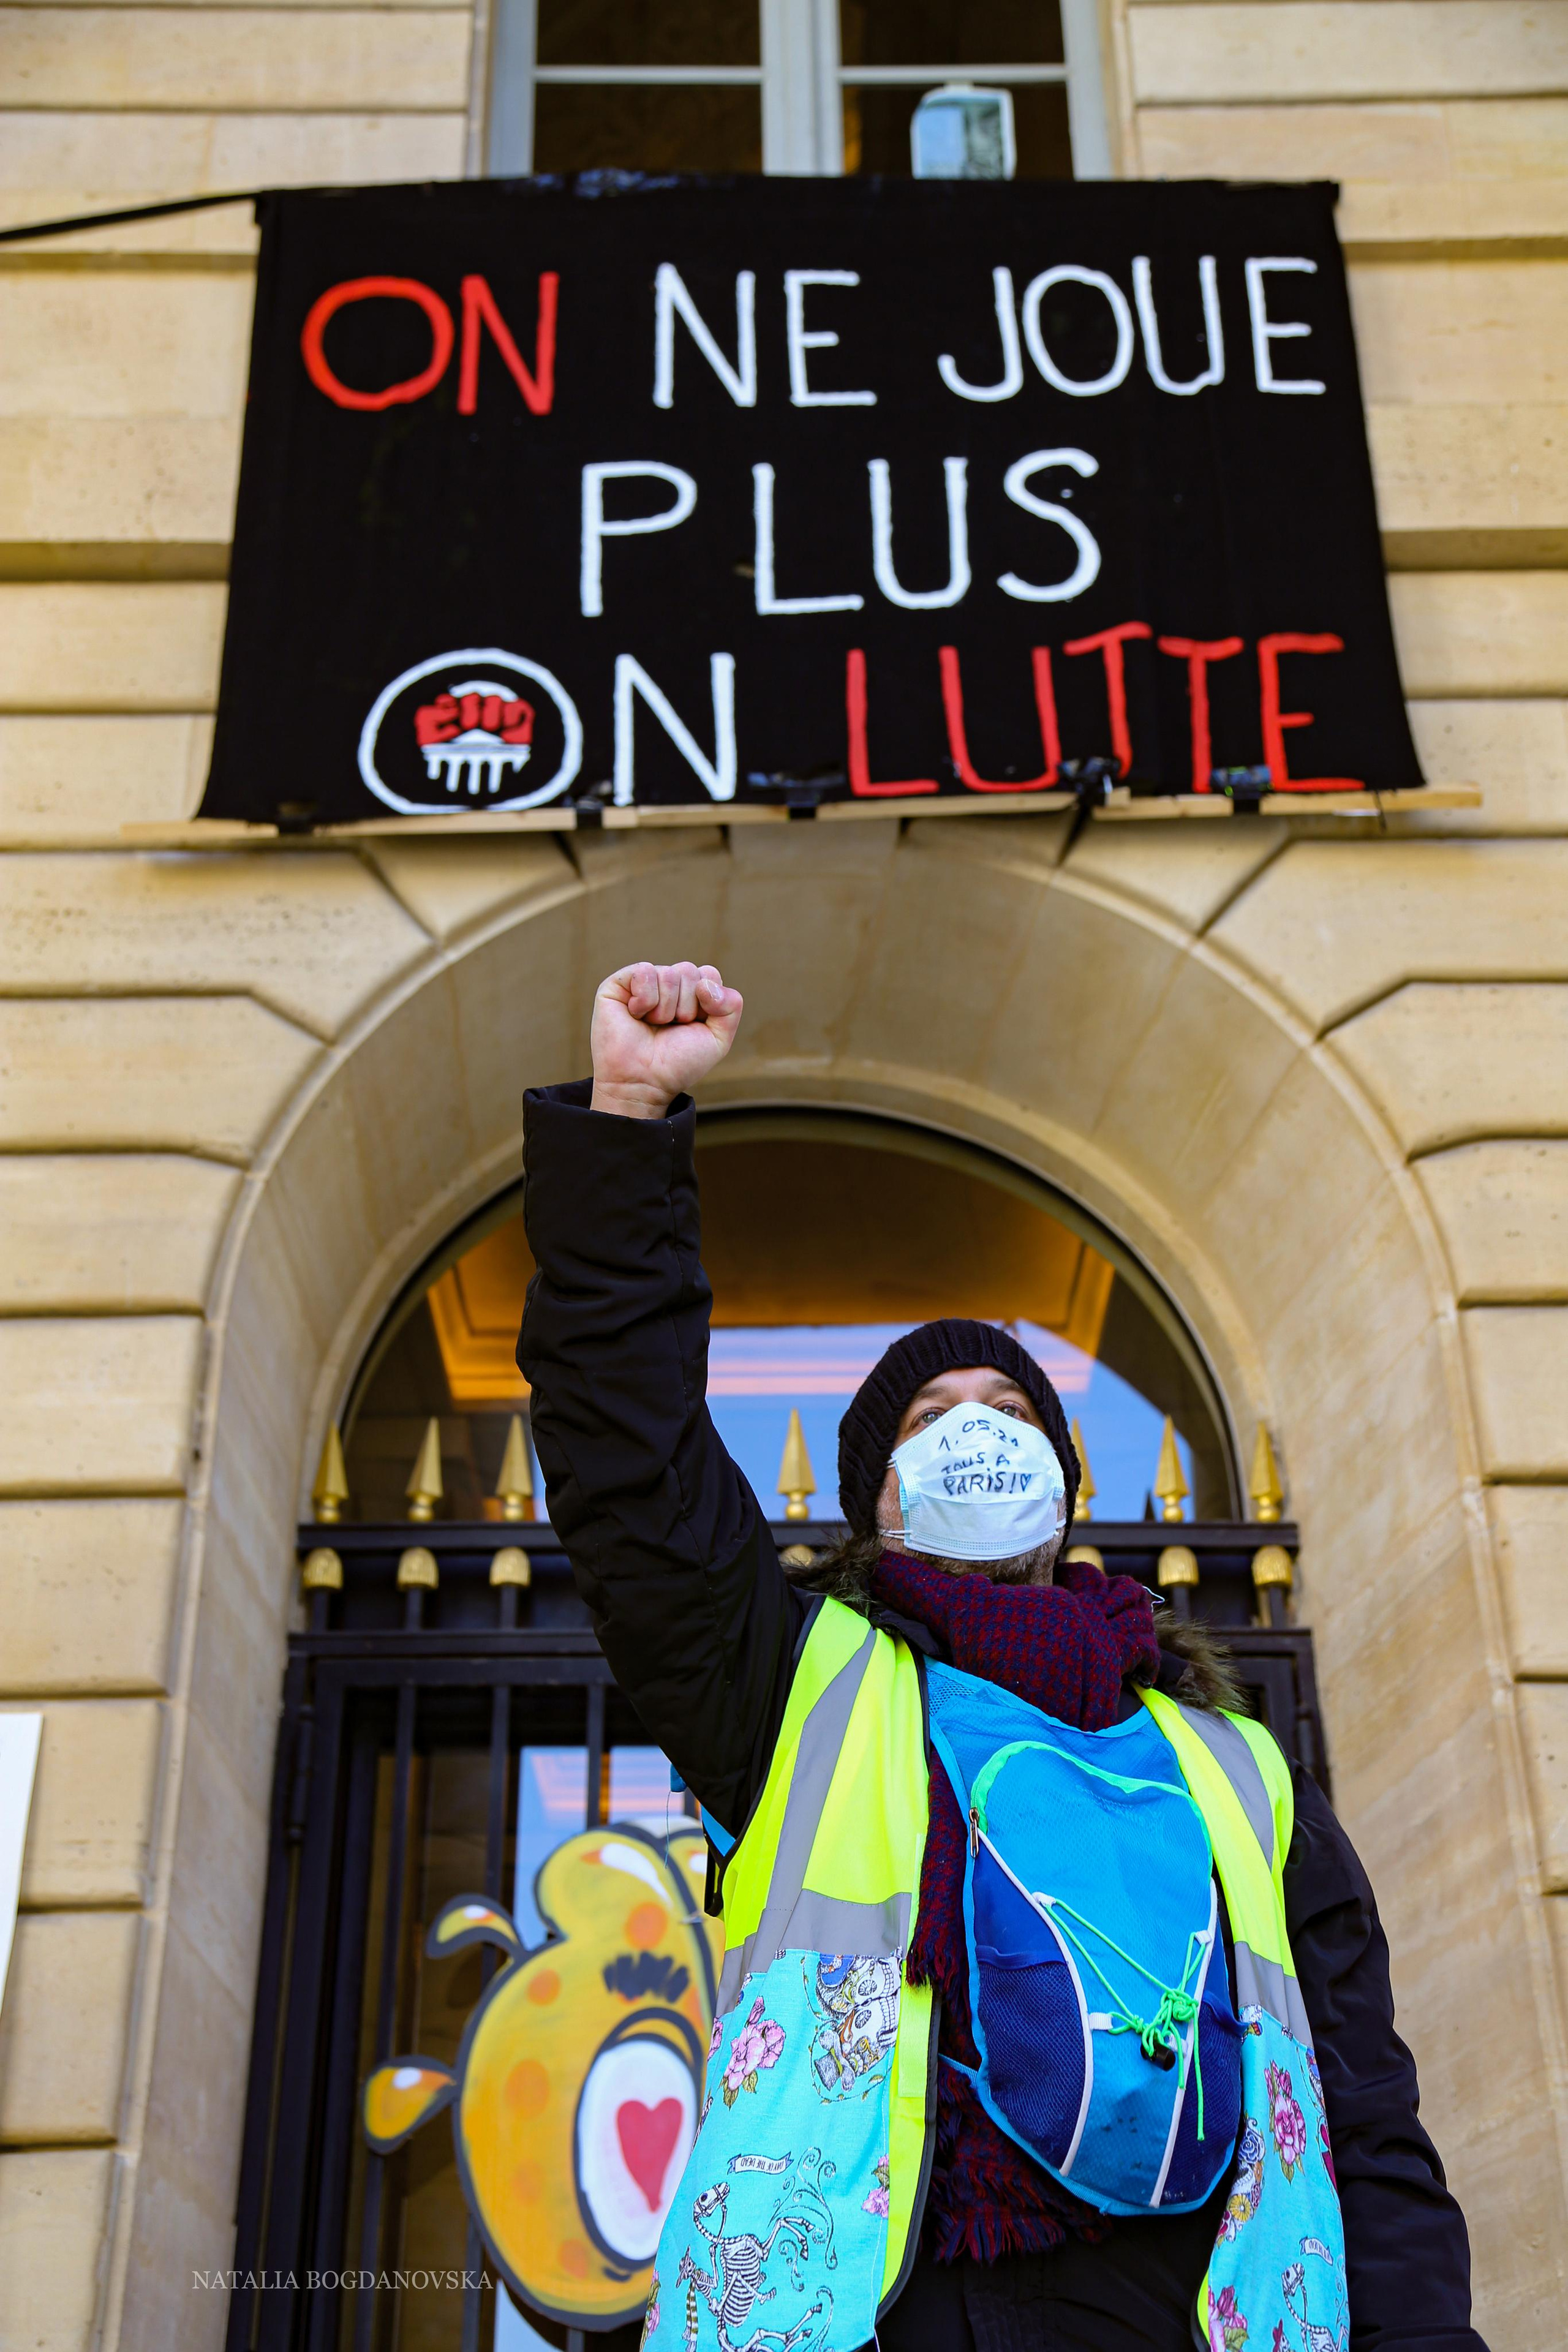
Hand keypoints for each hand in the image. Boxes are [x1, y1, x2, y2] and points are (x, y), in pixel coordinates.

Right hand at [590, 961, 743, 1119]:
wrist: (645, 1083)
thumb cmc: (678, 1063)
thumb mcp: (719, 1038)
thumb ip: (731, 1006)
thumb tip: (705, 983)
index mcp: (690, 992)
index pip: (709, 974)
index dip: (707, 1002)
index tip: (693, 1026)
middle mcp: (667, 983)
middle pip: (689, 971)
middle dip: (686, 1008)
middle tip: (670, 1028)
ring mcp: (642, 982)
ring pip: (668, 974)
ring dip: (665, 1010)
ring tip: (652, 1025)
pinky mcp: (618, 984)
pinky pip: (644, 972)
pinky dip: (645, 1000)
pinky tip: (636, 1015)